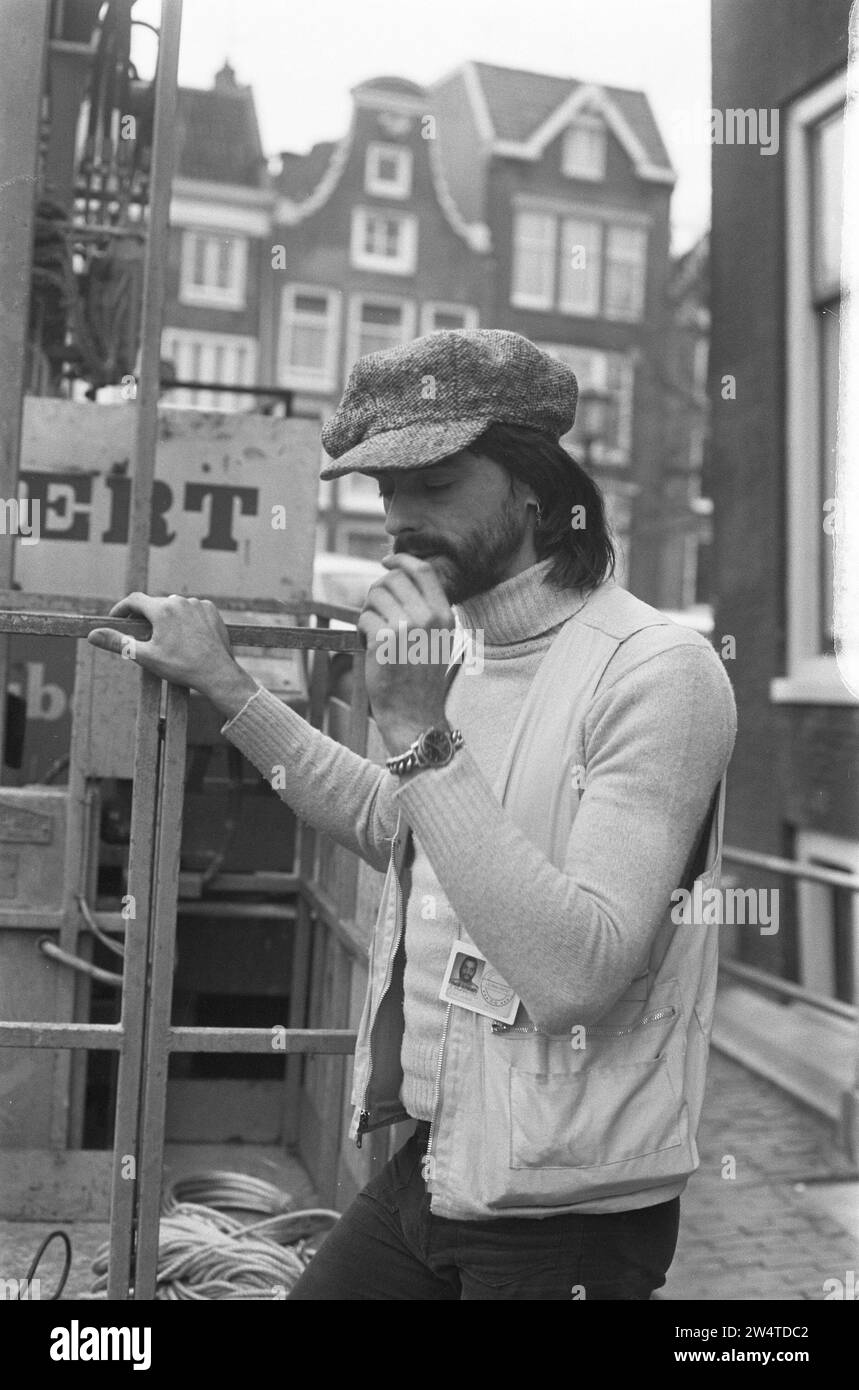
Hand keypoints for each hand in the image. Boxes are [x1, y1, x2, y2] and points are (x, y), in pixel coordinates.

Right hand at [87, 593, 256, 715]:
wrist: (218, 673)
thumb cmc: (182, 667)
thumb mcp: (146, 656)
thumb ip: (119, 643)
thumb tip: (93, 635)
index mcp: (162, 609)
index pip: (134, 600)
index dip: (121, 609)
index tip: (115, 619)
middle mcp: (180, 601)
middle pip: (155, 604)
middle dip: (145, 616)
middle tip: (140, 633)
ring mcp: (198, 604)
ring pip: (174, 606)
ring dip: (166, 617)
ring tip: (164, 637)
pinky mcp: (211, 611)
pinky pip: (192, 610)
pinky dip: (185, 618)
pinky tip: (184, 635)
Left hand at [358, 554, 452, 753]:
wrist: (415, 713)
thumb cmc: (421, 677)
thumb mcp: (437, 638)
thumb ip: (424, 608)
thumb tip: (395, 576)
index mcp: (444, 614)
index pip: (422, 570)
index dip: (401, 559)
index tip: (386, 561)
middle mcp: (428, 618)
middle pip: (392, 579)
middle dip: (377, 590)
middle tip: (375, 610)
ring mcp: (406, 628)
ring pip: (375, 596)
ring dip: (368, 611)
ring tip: (375, 632)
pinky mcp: (384, 641)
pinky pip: (364, 617)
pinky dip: (362, 629)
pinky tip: (371, 646)